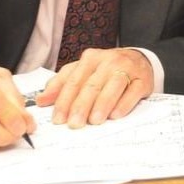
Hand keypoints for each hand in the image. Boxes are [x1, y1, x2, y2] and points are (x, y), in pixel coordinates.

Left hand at [35, 48, 152, 127]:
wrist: (139, 61)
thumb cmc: (106, 71)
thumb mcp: (83, 72)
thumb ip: (62, 84)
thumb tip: (41, 100)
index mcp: (90, 58)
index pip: (73, 80)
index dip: (64, 100)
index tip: (58, 119)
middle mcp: (108, 61)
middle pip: (91, 85)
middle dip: (81, 106)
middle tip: (74, 124)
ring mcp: (127, 68)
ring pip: (112, 86)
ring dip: (102, 104)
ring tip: (94, 121)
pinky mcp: (142, 79)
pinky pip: (132, 91)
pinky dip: (124, 104)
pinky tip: (116, 115)